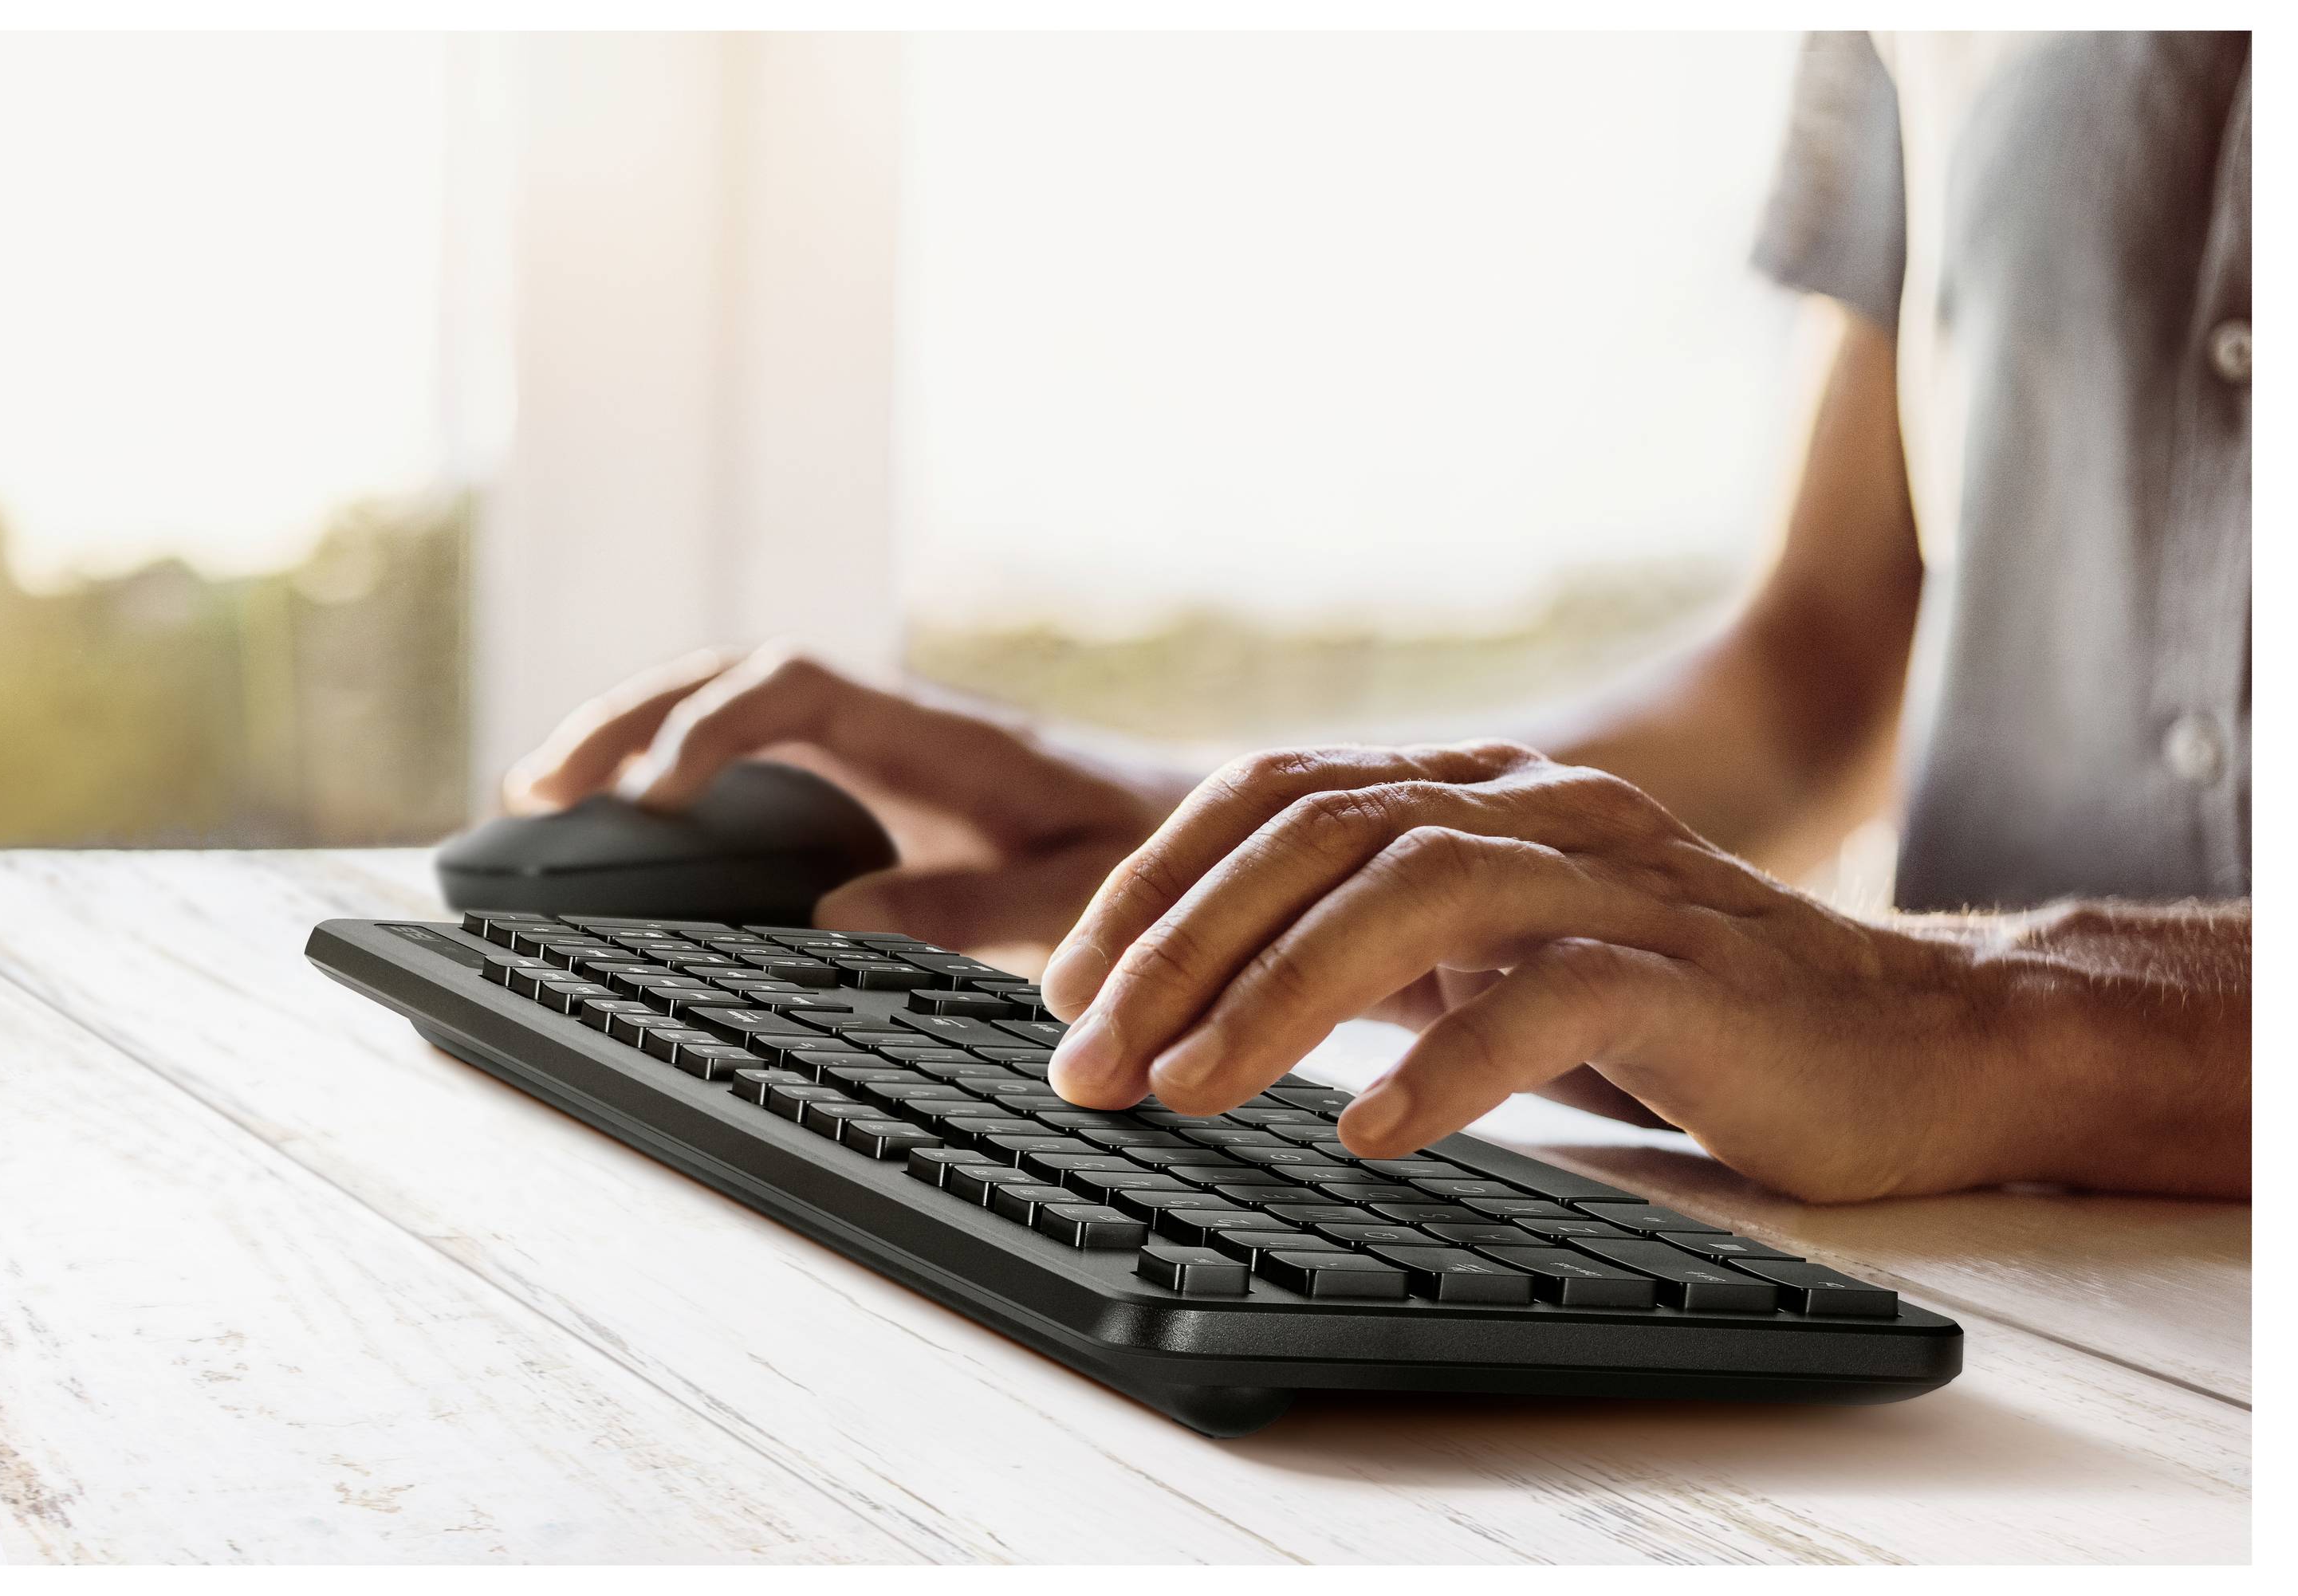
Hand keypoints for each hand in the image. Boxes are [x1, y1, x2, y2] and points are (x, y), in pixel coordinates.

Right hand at [505, 646, 1189, 952]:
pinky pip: (750, 744)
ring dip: (634, 733)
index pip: (794, 689)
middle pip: (728, 677)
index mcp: (930, 731)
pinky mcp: (861, 772)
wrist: (1180, 818)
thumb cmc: (1130, 848)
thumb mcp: (1067, 888)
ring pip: (726, 703)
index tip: (652, 797)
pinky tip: (625, 813)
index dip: (713, 729)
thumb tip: (830, 922)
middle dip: (628, 720)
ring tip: (539, 792)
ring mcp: (866, 740)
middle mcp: (883, 718)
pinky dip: (676, 762)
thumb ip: (963, 903)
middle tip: (539, 788)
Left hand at [1038, 740, 2047, 1202]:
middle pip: (1321, 832)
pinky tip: (1370, 1134)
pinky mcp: (1697, 971)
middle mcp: (1539, 810)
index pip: (1282, 794)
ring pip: (1417, 890)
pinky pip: (1556, 993)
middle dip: (1181, 946)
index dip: (1160, 881)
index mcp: (1481, 796)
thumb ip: (1377, 951)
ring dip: (1279, 995)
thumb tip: (1201, 997)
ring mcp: (1620, 880)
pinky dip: (1449, 1061)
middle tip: (1091, 1060)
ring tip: (1188, 1092)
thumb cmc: (1684, 1015)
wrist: (1913, 1043)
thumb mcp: (1496, 961)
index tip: (1068, 985)